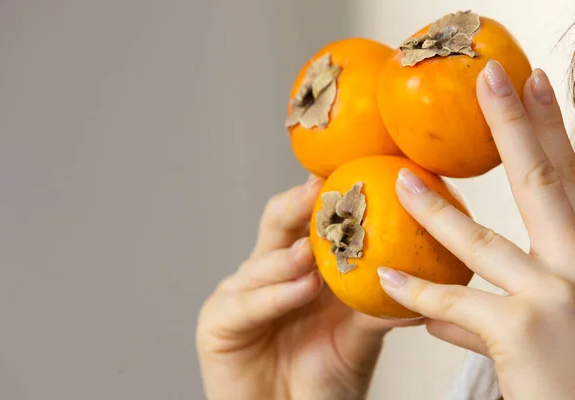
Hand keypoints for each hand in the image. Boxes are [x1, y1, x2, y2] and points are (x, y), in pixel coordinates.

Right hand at [196, 175, 420, 399]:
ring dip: (288, 256)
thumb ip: (378, 308)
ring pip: (260, 263)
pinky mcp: (218, 321)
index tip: (350, 171)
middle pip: (277, 225)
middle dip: (296, 203)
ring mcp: (241, 294)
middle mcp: (268, 274)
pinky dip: (275, 294)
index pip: (309, 223)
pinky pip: (246, 303)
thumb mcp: (357, 339)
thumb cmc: (323, 382)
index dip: (323, 197)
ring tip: (314, 251)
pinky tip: (302, 287)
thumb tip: (418, 281)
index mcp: (301, 270)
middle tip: (320, 188)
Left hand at [378, 61, 574, 398]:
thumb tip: (440, 315)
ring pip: (483, 242)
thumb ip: (499, 311)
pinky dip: (418, 293)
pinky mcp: (523, 331)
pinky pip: (454, 303)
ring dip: (436, 211)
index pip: (569, 182)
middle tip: (494, 79)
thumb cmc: (573, 373)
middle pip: (544, 183)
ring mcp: (557, 296)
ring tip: (403, 182)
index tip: (536, 88)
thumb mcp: (553, 326)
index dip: (552, 131)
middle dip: (517, 126)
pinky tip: (387, 279)